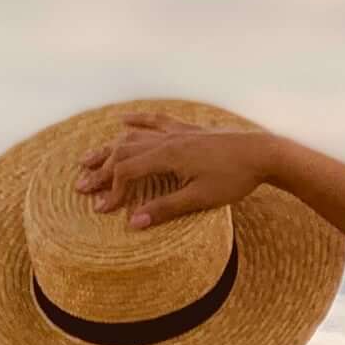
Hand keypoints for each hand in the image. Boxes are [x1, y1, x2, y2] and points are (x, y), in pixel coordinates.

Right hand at [73, 112, 283, 228]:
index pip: (127, 171)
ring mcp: (177, 132)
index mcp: (168, 156)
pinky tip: (123, 121)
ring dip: (109, 148)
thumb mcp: (200, 199)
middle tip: (81, 186)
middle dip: (100, 170)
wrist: (263, 153)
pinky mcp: (188, 130)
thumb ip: (165, 209)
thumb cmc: (235, 178)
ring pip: (134, 136)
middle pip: (123, 151)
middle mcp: (168, 140)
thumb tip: (133, 223)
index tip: (102, 209)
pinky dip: (137, 121)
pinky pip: (155, 121)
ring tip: (88, 158)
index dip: (111, 190)